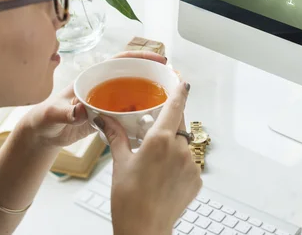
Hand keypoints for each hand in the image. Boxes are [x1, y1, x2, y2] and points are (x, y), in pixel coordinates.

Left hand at [21, 50, 167, 148]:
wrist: (43, 134)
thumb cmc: (45, 119)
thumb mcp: (54, 114)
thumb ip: (66, 112)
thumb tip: (81, 109)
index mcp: (93, 77)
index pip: (120, 61)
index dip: (141, 57)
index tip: (159, 59)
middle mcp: (103, 86)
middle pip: (133, 74)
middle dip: (153, 74)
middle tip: (173, 79)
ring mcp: (108, 101)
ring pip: (134, 93)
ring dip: (151, 94)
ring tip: (170, 98)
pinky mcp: (109, 116)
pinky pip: (130, 112)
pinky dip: (143, 114)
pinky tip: (154, 119)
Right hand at [94, 82, 200, 234]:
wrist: (144, 229)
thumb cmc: (129, 199)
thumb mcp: (120, 163)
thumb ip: (116, 136)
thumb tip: (104, 119)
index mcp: (160, 140)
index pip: (175, 106)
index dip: (180, 92)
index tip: (183, 82)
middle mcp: (179, 149)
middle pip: (180, 124)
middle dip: (170, 124)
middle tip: (155, 133)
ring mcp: (191, 164)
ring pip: (184, 145)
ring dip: (173, 147)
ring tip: (156, 164)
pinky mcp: (197, 179)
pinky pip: (189, 163)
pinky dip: (179, 165)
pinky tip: (164, 177)